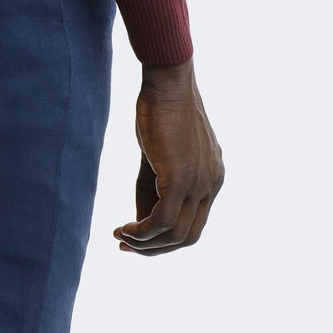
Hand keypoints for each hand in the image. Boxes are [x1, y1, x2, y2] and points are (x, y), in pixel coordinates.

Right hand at [114, 59, 223, 255]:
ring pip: (176, 234)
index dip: (165, 240)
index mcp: (211, 179)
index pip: (194, 225)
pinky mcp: (181, 178)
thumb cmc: (160, 113)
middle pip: (189, 237)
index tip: (136, 239)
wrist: (168, 83)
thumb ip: (155, 191)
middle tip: (126, 246)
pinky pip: (162, 221)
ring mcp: (200, 183)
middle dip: (156, 249)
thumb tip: (141, 223)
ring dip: (145, 244)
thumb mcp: (160, 158)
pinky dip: (142, 232)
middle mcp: (211, 185)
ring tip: (121, 237)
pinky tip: (124, 228)